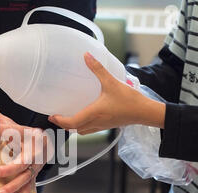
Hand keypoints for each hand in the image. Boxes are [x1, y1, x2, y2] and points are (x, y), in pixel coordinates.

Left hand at [0, 104, 51, 192]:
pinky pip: (30, 186)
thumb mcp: (11, 123)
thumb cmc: (24, 134)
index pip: (13, 130)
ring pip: (27, 177)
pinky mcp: (35, 175)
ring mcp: (36, 164)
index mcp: (27, 134)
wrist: (45, 142)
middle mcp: (34, 150)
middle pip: (23, 160)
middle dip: (9, 169)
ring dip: (13, 186)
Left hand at [48, 52, 165, 134]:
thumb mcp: (112, 82)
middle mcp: (96, 122)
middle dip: (64, 124)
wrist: (145, 112)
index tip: (52, 116)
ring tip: (68, 117)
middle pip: (74, 129)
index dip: (60, 121)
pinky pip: (90, 129)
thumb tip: (87, 56)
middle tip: (57, 116)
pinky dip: (83, 126)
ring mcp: (102, 126)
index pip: (72, 123)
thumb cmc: (129, 100)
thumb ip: (98, 69)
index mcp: (94, 113)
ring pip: (82, 131)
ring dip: (74, 127)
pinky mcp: (108, 126)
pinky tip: (85, 116)